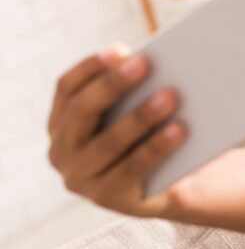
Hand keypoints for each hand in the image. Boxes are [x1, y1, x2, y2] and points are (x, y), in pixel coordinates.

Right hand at [47, 44, 187, 217]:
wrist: (169, 184)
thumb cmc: (148, 136)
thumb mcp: (133, 112)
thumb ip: (133, 91)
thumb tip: (157, 61)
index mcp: (61, 123)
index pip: (66, 88)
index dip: (90, 67)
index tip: (120, 49)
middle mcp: (61, 152)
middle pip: (82, 112)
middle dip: (113, 85)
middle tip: (145, 64)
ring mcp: (81, 179)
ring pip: (108, 142)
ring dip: (140, 116)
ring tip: (171, 96)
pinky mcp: (108, 199)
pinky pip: (132, 169)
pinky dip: (156, 147)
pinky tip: (179, 130)